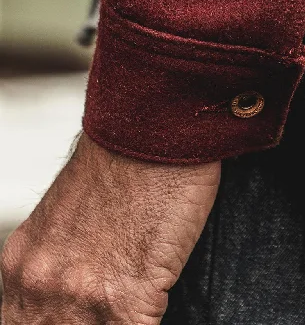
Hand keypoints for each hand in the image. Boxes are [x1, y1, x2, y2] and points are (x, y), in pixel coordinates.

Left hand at [1, 133, 219, 323]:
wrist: (154, 128)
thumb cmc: (125, 158)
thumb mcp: (65, 214)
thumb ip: (59, 258)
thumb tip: (77, 282)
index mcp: (21, 264)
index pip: (20, 322)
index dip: (52, 320)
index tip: (81, 312)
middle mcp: (40, 286)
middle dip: (85, 323)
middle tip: (103, 310)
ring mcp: (81, 298)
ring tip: (133, 308)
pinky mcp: (128, 300)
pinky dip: (147, 323)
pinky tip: (154, 308)